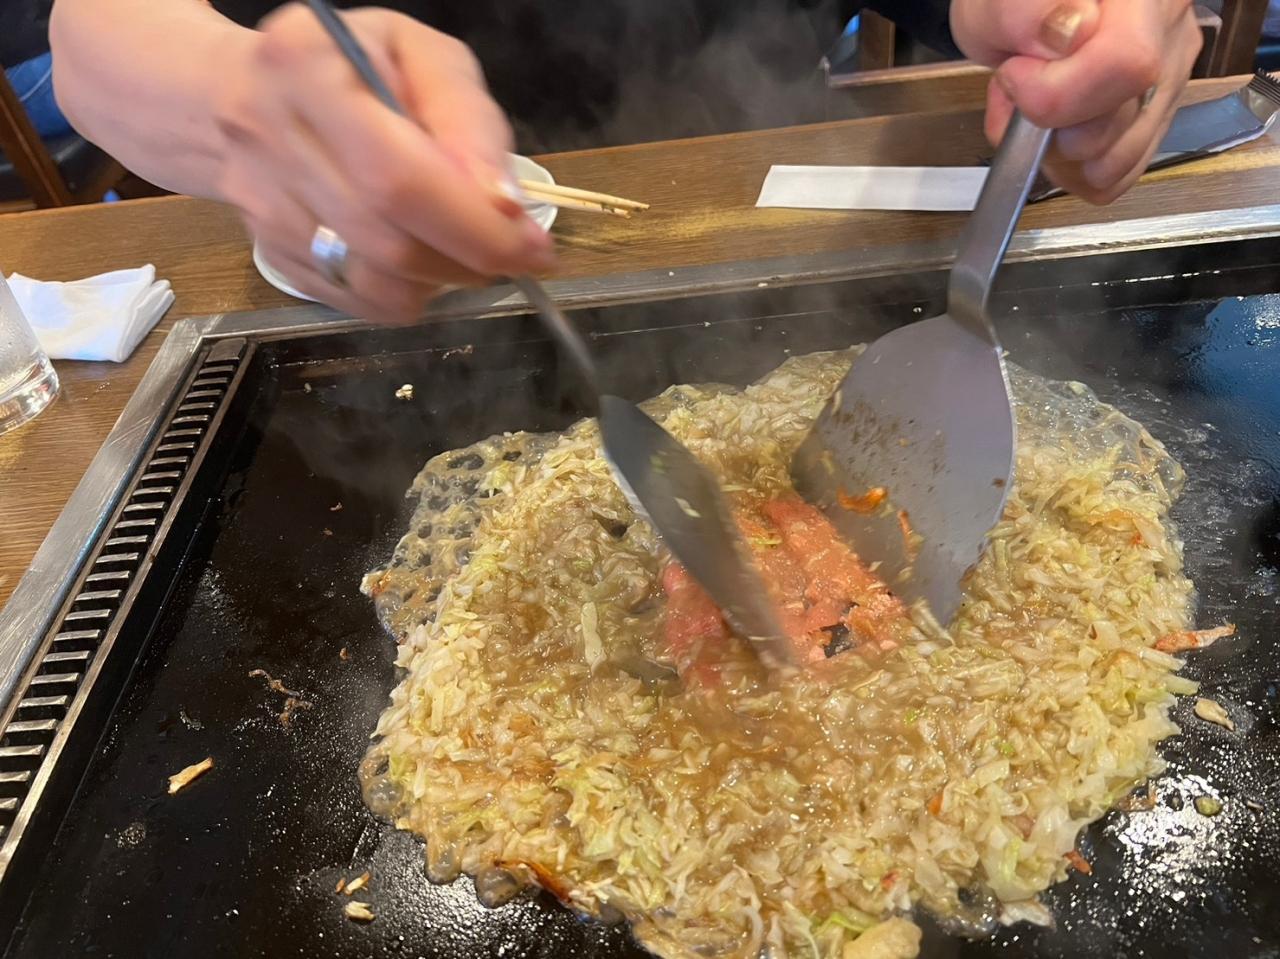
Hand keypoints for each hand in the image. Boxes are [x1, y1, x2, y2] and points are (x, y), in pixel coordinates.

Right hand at [210, 4, 554, 323]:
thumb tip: (504, 204)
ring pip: (373, 285)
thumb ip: (468, 120)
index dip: (475, 227)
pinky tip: (418, 262)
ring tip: (462, 251)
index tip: (532, 246)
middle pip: (388, 243)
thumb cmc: (351, 66)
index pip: (400, 179)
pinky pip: (355, 302)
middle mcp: (270, 141)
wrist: (238, 94)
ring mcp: (263, 208)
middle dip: (469, 261)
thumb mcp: (419, 56)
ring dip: (440, 283)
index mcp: (307, 71)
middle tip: (512, 257)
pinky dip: (404, 296)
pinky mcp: (270, 255)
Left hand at [951, 0, 1201, 203]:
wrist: (1025, 13)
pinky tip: (1053, 133)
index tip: (1015, 76)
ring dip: (1056, 154)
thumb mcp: (994, 0)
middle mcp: (1169, 28)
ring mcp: (1171, 74)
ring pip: (1118, 159)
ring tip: (1033, 110)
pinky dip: (1074, 170)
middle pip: (1119, 121)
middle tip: (1016, 91)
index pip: (1127, 63)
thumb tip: (1069, 33)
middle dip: (1047, 126)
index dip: (1057, 93)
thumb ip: (1023, 12)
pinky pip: (1119, 173)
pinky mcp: (1157, 112)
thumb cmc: (1010, 4)